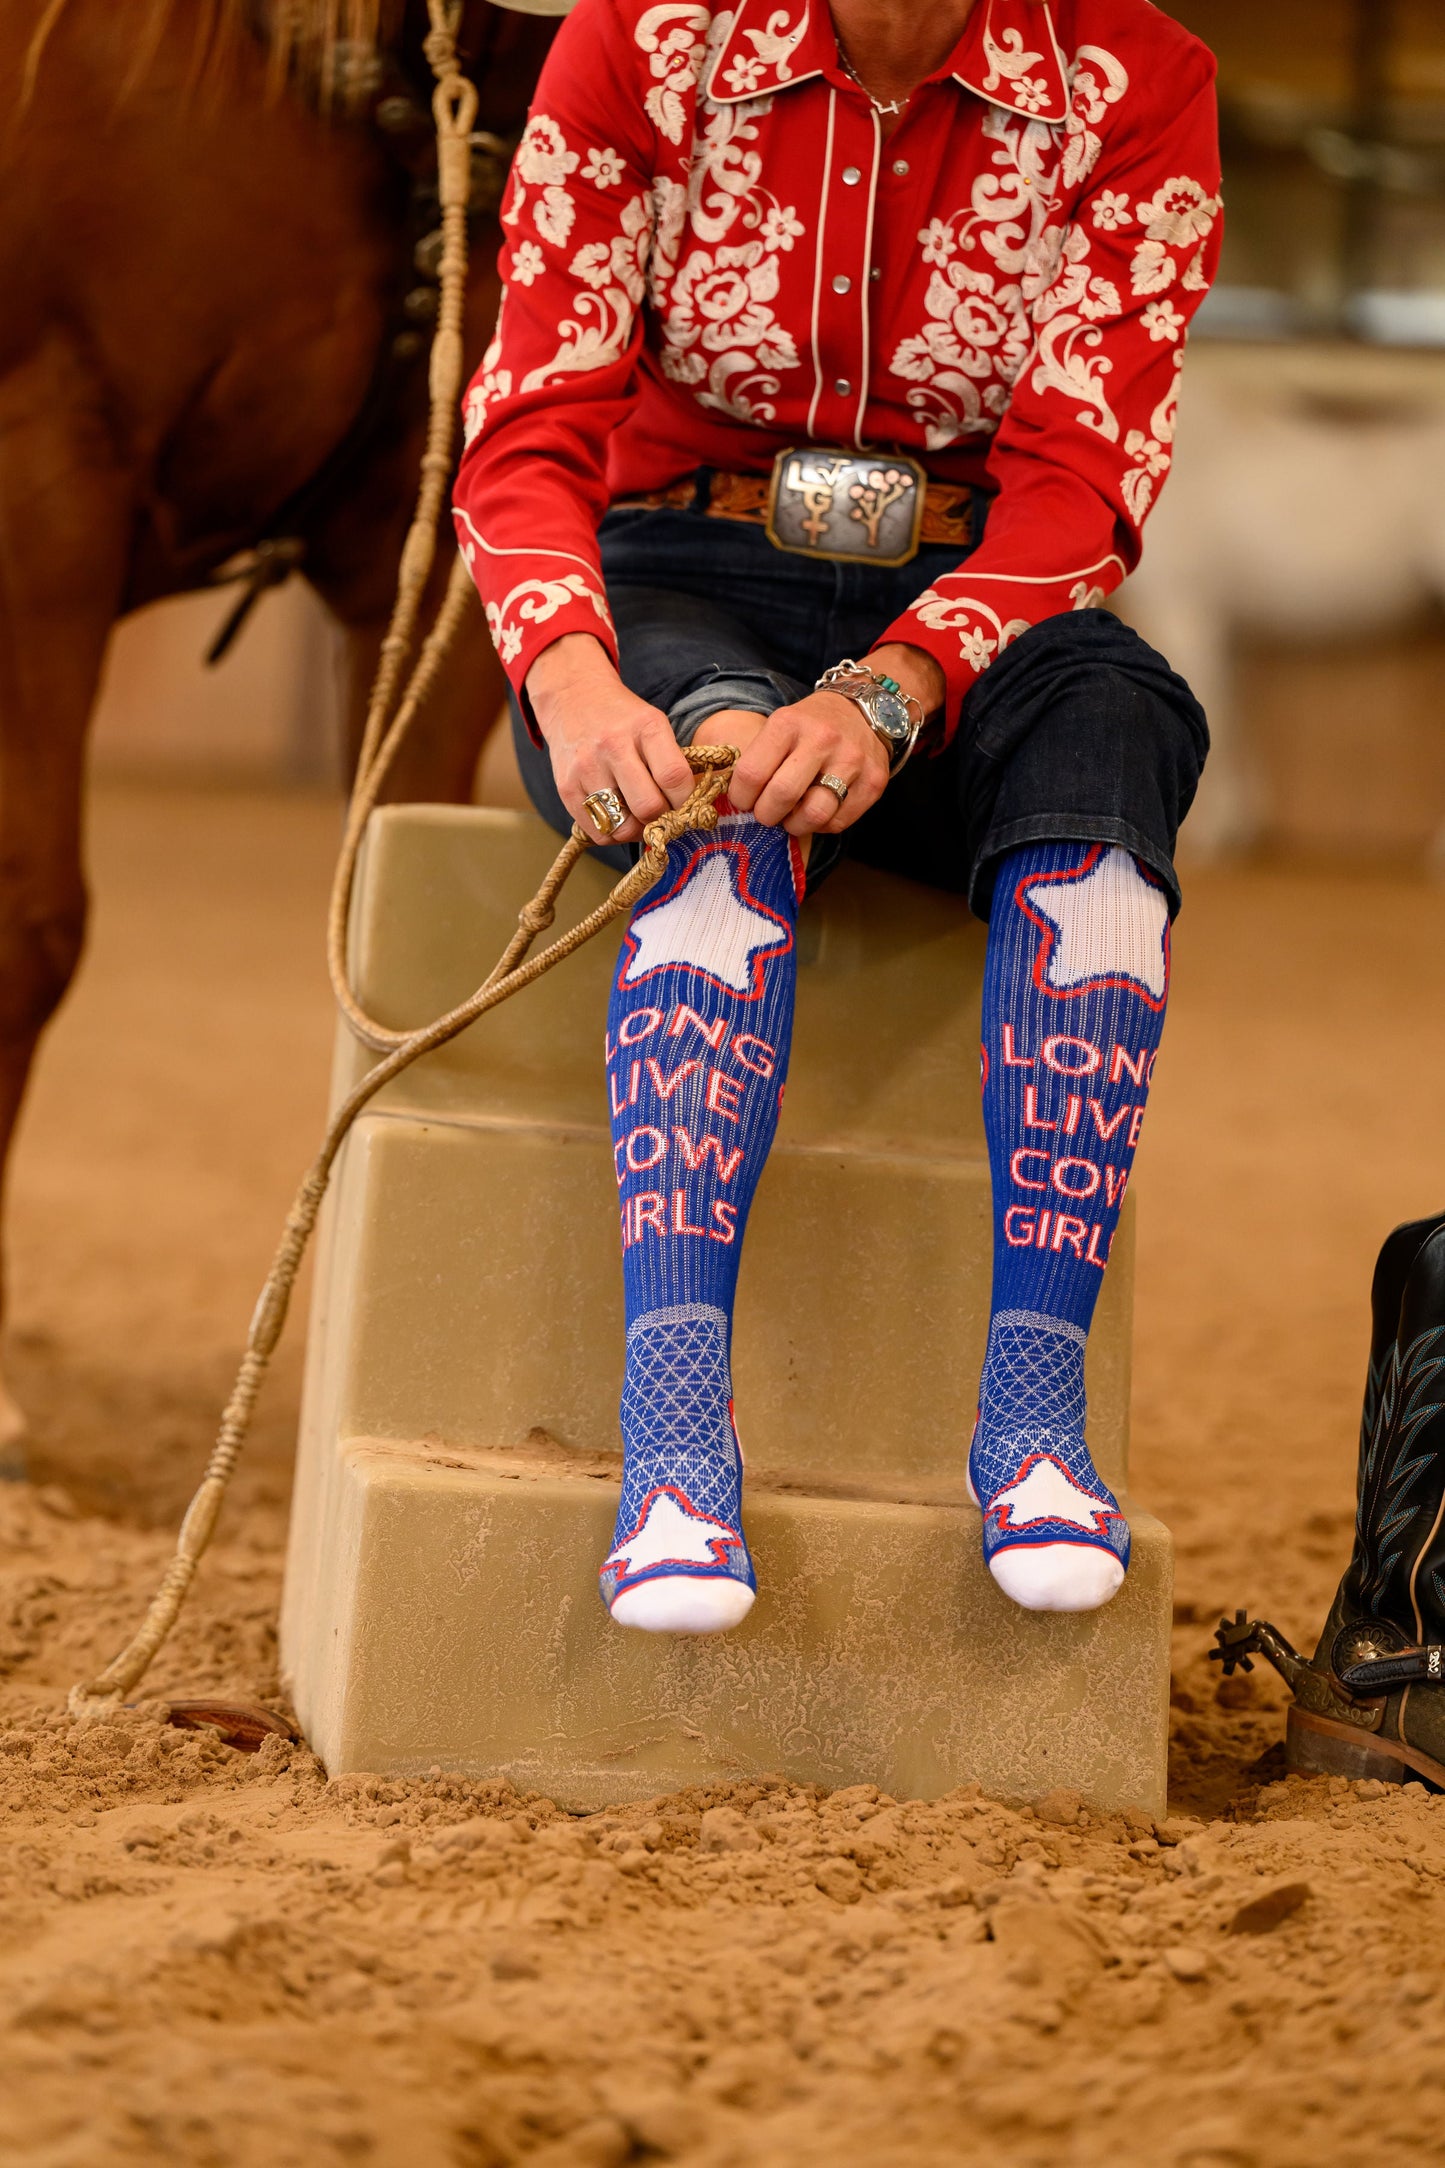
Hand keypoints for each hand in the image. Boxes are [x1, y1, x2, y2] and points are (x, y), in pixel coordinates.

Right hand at [526, 634, 694, 844]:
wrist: (573, 697)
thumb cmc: (623, 718)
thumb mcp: (654, 724)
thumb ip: (672, 762)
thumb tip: (691, 811)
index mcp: (645, 727)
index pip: (674, 777)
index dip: (686, 801)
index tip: (687, 805)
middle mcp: (613, 747)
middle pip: (648, 807)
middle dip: (662, 819)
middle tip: (664, 815)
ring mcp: (586, 769)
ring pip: (622, 827)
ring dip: (638, 831)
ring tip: (640, 819)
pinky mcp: (566, 787)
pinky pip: (599, 833)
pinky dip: (615, 834)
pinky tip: (619, 818)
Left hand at [726, 689, 888, 836]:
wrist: (863, 710)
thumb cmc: (811, 725)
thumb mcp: (781, 725)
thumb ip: (760, 758)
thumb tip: (735, 803)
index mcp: (789, 723)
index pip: (751, 773)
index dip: (741, 797)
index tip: (744, 800)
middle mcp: (822, 739)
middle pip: (782, 796)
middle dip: (766, 815)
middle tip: (766, 813)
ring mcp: (852, 761)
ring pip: (813, 815)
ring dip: (795, 825)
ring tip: (792, 816)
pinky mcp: (874, 782)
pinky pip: (837, 822)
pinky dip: (821, 825)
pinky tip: (817, 809)